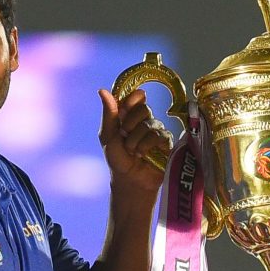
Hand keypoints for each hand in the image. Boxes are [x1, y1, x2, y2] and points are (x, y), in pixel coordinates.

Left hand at [99, 89, 168, 203]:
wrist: (129, 180)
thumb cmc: (118, 159)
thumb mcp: (108, 136)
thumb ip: (108, 114)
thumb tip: (102, 90)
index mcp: (130, 116)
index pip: (136, 98)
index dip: (132, 99)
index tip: (126, 107)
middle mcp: (145, 121)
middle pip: (144, 108)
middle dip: (131, 123)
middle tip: (125, 136)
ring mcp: (157, 131)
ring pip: (150, 124)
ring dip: (137, 139)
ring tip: (133, 152)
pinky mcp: (166, 143)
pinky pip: (160, 136)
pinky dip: (147, 145)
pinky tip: (143, 154)